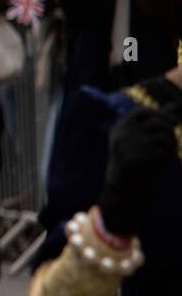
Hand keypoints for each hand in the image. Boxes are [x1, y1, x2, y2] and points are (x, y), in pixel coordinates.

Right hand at [98, 106, 179, 236]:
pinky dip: (167, 158)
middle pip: (158, 122)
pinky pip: (165, 152)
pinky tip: (159, 165)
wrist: (125, 190)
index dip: (159, 118)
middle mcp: (122, 133)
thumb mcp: (143, 139)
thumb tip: (175, 105)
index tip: (164, 130)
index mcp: (120, 127)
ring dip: (171, 146)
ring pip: (164, 136)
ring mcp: (130, 145)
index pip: (143, 112)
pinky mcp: (139, 158)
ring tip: (163, 156)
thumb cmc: (137, 163)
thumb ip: (158, 121)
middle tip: (167, 146)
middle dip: (169, 133)